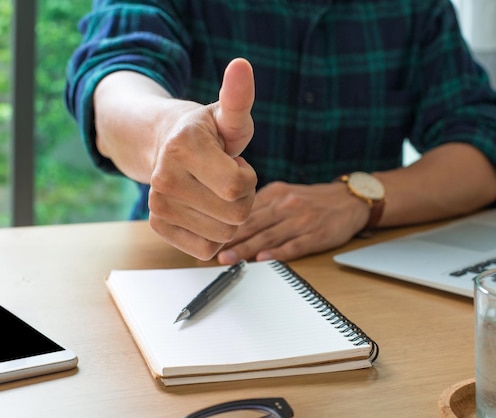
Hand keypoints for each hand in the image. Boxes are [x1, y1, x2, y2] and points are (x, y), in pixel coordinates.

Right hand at [148, 58, 256, 259]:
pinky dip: (215, 235)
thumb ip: (238, 98)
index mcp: (183, 148)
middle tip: (227, 178)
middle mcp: (164, 179)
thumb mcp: (227, 115)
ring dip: (230, 217)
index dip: (248, 177)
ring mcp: (158, 206)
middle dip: (243, 199)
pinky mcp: (159, 227)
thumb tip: (242, 65)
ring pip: (223, 236)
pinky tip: (205, 211)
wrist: (165, 145)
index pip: (238, 188)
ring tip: (215, 191)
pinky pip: (206, 251)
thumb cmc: (207, 132)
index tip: (235, 162)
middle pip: (235, 216)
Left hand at [216, 181, 370, 263]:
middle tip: (212, 251)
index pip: (246, 210)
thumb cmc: (314, 200)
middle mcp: (287, 205)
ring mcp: (302, 221)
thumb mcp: (286, 193)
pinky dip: (277, 253)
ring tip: (229, 259)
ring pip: (269, 236)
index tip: (209, 235)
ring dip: (247, 249)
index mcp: (277, 194)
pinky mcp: (316, 235)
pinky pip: (293, 245)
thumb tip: (233, 220)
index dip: (226, 223)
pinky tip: (263, 259)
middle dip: (231, 238)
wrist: (350, 200)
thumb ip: (262, 205)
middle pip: (254, 223)